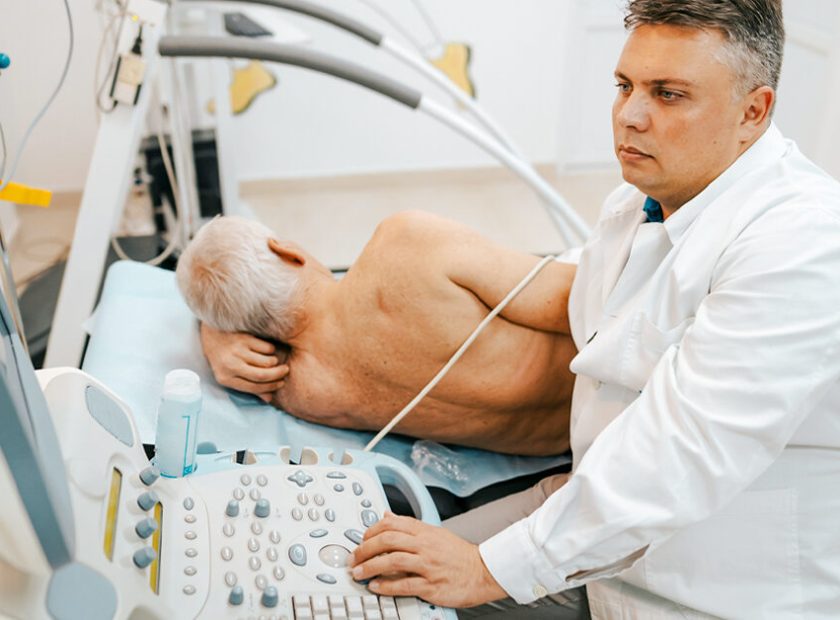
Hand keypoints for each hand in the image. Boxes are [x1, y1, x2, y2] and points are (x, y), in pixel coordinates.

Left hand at [199, 323, 288, 402]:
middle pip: (262, 375)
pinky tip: (266, 349)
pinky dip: (271, 350)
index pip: (253, 387)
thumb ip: (249, 386)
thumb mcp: (230, 375)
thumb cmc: (224, 358)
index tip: (280, 383)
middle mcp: (230, 365)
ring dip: (274, 362)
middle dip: (278, 375)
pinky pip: (267, 347)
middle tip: (285, 371)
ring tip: (273, 360)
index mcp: (225, 378)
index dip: (270, 387)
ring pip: (267, 361)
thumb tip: (268, 398)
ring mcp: (237, 351)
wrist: (212, 333)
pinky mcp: (244, 338)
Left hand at [349, 513, 506, 608]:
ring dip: (371, 566)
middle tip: (354, 557)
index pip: (392, 524)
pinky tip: (375, 586)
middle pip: (388, 540)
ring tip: (359, 572)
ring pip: (393, 561)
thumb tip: (387, 516)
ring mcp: (428, 565)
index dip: (371, 530)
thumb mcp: (435, 532)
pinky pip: (404, 584)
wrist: (483, 571)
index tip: (362, 539)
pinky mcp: (432, 585)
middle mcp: (425, 546)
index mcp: (425, 531)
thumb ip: (409, 526)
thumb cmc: (459, 555)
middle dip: (366, 548)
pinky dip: (387, 585)